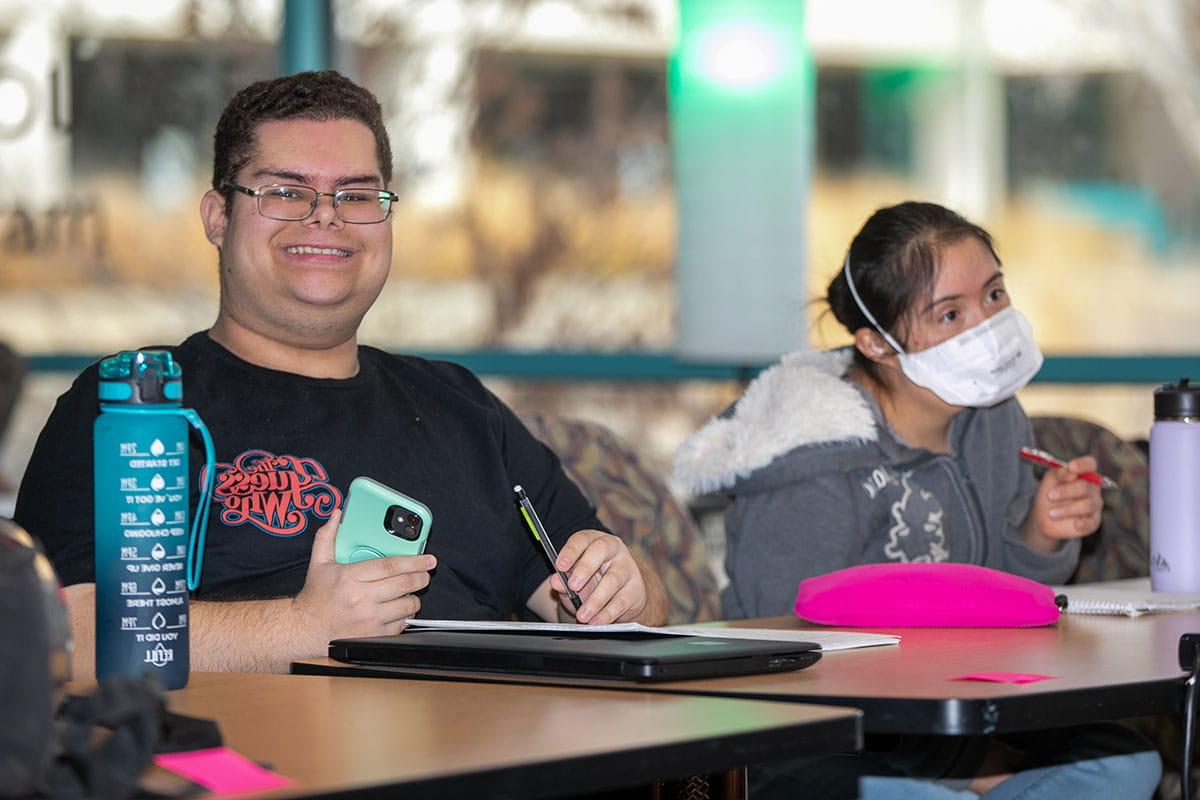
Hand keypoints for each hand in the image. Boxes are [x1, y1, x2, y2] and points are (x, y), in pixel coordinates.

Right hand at [290, 509, 436, 652]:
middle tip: (426, 573)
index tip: (428, 559)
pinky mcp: (374, 636)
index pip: (390, 565)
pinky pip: (401, 624)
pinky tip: (399, 610)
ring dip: (414, 597)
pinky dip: (405, 616)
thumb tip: (336, 515)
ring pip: (407, 605)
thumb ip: (327, 537)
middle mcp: (361, 598)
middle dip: (421, 577)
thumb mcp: (318, 564)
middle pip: (404, 584)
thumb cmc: (315, 597)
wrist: (303, 630)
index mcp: (350, 577)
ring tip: (410, 592)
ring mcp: (369, 619)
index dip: (414, 561)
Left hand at [552, 529, 648, 623]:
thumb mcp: (574, 580)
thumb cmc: (593, 582)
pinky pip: (621, 601)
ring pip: (612, 579)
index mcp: (593, 541)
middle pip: (601, 550)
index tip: (560, 566)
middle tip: (573, 586)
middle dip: (585, 567)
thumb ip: (563, 580)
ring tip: (582, 615)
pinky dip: (606, 614)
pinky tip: (596, 621)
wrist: (619, 597)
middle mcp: (613, 550)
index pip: (582, 539)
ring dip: (595, 600)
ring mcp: (627, 568)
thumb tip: (555, 581)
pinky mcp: (636, 589)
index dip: (571, 551)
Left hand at [1020, 455, 1102, 552]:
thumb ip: (1059, 473)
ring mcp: (1094, 505)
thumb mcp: (1050, 480)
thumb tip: (1069, 470)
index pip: (1090, 464)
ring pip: (1087, 505)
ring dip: (1067, 509)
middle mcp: (1092, 488)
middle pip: (1085, 486)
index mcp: (1083, 474)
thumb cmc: (1049, 494)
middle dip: (1066, 491)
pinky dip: (1083, 523)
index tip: (1070, 467)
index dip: (1082, 464)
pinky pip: (1092, 522)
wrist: (1043, 518)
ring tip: (1051, 513)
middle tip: (1049, 496)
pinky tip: (1075, 524)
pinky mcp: (1093, 522)